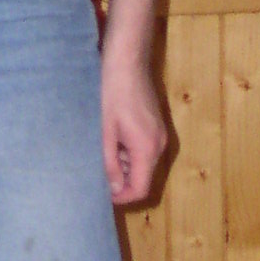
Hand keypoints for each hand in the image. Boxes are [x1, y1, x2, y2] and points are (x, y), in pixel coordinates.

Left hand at [100, 40, 167, 205]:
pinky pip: (145, 151)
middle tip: (98, 176)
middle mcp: (159, 145)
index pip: (141, 188)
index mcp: (147, 149)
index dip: (123, 198)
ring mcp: (161, 135)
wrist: (127, 62)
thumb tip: (114, 188)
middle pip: (144, 178)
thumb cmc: (112, 94)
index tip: (104, 197)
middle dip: (122, 182)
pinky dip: (130, 154)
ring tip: (102, 155)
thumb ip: (110, 163)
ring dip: (125, 166)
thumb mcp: (105, 132)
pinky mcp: (157, 127)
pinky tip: (113, 141)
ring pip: (144, 165)